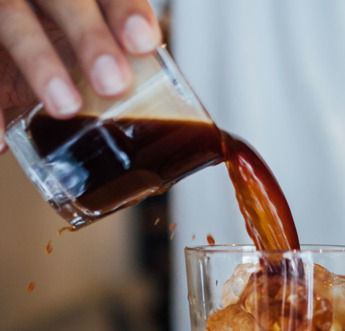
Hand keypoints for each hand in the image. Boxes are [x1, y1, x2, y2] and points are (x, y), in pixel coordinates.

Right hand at [0, 0, 161, 150]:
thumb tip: (165, 116)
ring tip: (66, 107)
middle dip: (89, 38)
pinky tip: (2, 140)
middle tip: (113, 83)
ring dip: (40, 63)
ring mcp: (5, 8)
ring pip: (13, 20)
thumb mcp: (91, 37)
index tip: (143, 43)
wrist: (17, 27)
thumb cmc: (62, 36)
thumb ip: (120, 59)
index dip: (126, 11)